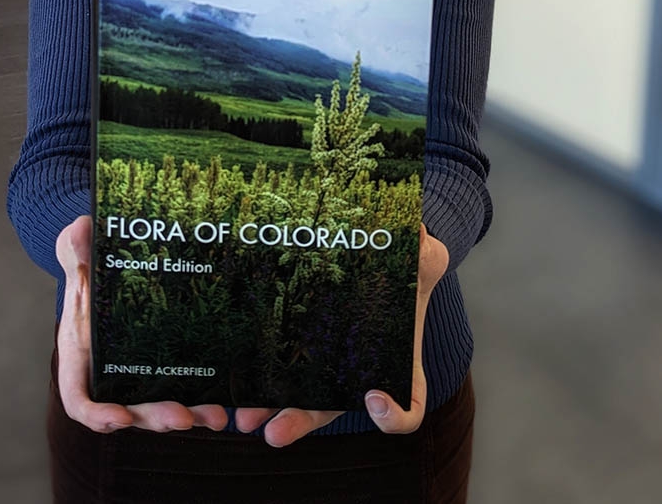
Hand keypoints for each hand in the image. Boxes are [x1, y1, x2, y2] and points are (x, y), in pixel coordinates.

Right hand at [55, 216, 227, 433]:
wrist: (107, 261)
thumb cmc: (88, 262)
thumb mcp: (79, 253)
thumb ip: (76, 248)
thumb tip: (80, 232)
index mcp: (80, 356)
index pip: (80, 399)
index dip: (97, 414)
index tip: (119, 417)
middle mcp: (107, 374)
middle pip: (128, 411)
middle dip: (156, 418)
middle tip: (183, 418)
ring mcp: (135, 374)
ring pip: (157, 408)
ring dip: (187, 416)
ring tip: (216, 417)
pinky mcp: (161, 366)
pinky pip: (179, 390)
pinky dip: (200, 401)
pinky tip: (226, 403)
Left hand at [234, 223, 449, 445]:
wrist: (381, 256)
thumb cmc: (408, 267)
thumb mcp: (424, 258)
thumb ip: (424, 251)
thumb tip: (415, 229)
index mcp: (397, 362)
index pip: (408, 407)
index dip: (394, 415)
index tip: (374, 397)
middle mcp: (358, 371)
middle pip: (332, 410)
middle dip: (299, 422)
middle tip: (274, 431)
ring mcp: (327, 361)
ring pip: (300, 399)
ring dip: (270, 410)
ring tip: (245, 417)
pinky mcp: (299, 341)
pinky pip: (281, 367)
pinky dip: (259, 379)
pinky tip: (236, 380)